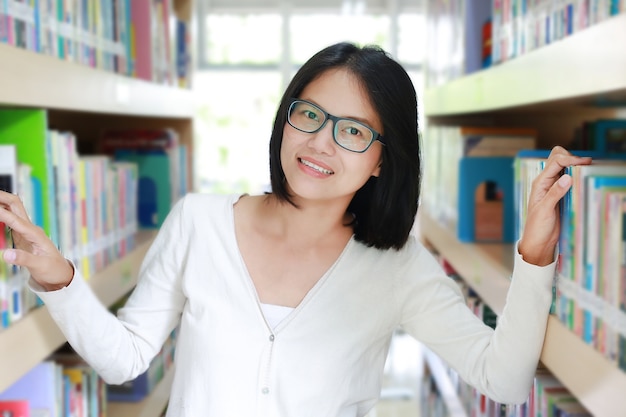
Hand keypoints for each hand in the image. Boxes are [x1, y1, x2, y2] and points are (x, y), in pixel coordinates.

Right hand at [0, 190, 73, 290]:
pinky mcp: (20, 236)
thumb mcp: (40, 266)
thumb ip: (24, 259)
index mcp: (35, 233)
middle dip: (1, 197)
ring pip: (11, 210)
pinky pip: (8, 221)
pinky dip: (0, 215)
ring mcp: (25, 231)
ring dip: (0, 203)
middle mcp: (30, 228)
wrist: (60, 274)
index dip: (1, 213)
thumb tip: (6, 254)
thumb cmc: (53, 269)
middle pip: (15, 205)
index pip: (15, 219)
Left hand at [518, 146, 591, 265]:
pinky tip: (584, 178)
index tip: (585, 162)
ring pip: (563, 167)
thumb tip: (567, 177)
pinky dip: (575, 174)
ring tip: (587, 169)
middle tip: (586, 164)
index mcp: (540, 183)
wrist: (538, 241)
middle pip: (557, 158)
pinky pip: (568, 178)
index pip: (555, 162)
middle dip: (571, 157)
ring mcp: (553, 187)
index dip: (570, 159)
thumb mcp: (545, 211)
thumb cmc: (537, 227)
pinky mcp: (560, 193)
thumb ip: (555, 193)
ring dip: (574, 165)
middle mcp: (546, 182)